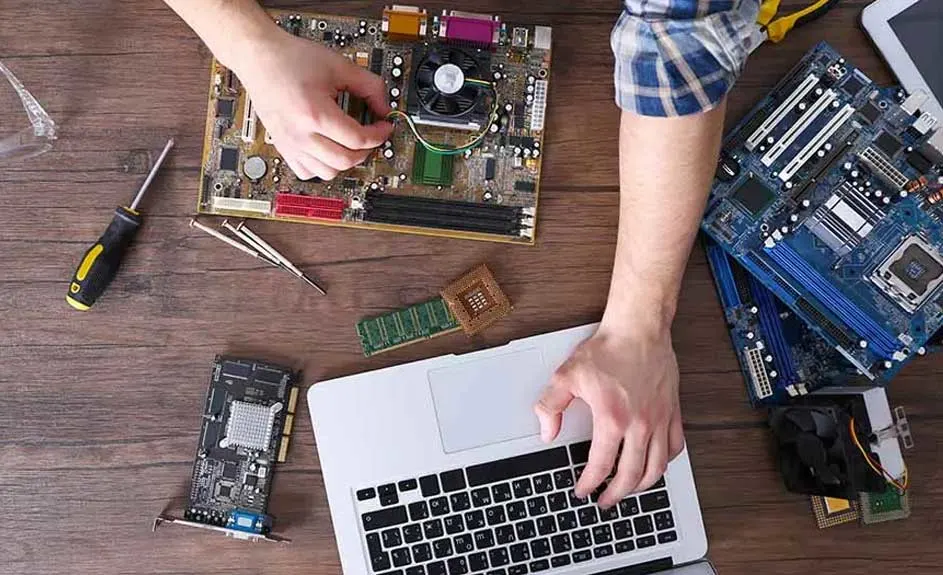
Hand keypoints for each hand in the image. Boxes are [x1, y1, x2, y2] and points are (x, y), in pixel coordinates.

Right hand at [231, 31, 392, 179]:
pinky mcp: (282, 146)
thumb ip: (369, 86)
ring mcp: (289, 143)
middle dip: (366, 150)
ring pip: (327, 173)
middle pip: (345, 161)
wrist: (260, 57)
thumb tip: (385, 107)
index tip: (384, 127)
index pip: (357, 140)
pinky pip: (306, 173)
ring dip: (345, 162)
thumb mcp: (339, 66)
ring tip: (351, 145)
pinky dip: (321, 168)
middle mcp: (300, 134)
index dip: (379, 135)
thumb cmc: (292, 59)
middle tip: (371, 136)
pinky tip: (328, 151)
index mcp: (315, 114)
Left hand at [534, 324, 684, 507]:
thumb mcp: (566, 376)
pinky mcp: (673, 411)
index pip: (601, 465)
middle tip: (605, 501)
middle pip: (631, 475)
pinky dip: (665, 462)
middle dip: (616, 494)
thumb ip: (550, 407)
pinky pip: (675, 447)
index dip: (589, 484)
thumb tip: (546, 432)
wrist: (638, 328)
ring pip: (657, 467)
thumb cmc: (608, 349)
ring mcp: (660, 419)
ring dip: (642, 485)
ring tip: (629, 489)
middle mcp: (640, 424)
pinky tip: (656, 464)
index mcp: (613, 419)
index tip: (582, 490)